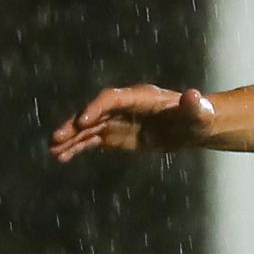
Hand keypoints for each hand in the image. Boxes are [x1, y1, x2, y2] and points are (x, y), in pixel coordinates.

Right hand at [50, 84, 217, 161]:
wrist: (192, 125)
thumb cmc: (198, 115)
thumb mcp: (200, 112)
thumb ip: (195, 106)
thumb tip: (193, 96)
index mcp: (139, 97)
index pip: (112, 98)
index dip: (97, 108)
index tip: (84, 122)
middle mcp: (122, 106)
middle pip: (94, 113)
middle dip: (76, 125)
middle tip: (58, 137)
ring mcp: (115, 120)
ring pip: (88, 128)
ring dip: (70, 139)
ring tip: (54, 151)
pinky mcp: (114, 134)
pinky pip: (91, 140)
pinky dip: (77, 148)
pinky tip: (62, 157)